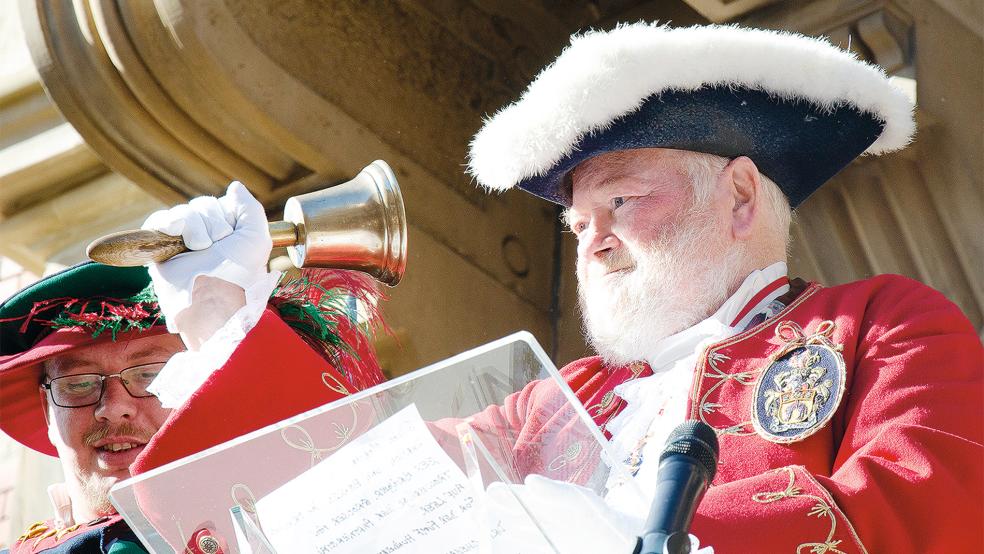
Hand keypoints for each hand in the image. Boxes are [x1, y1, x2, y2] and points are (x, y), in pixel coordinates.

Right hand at [142, 182, 274, 347]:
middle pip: (203, 205)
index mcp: (227, 233)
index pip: (221, 204)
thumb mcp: (257, 236)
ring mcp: (181, 242)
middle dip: (213, 223)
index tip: (233, 236)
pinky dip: (168, 221)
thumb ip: (249, 207)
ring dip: (195, 227)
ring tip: (200, 249)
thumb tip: (234, 186)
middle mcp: (204, 236)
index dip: (227, 216)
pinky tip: (176, 233)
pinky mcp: (160, 247)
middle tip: (216, 246)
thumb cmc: (240, 271)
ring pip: (184, 211)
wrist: (214, 296)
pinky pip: (158, 220)